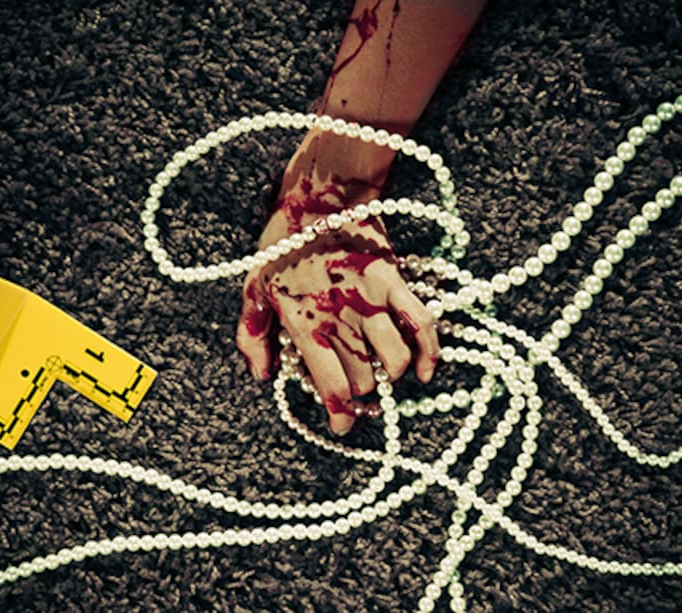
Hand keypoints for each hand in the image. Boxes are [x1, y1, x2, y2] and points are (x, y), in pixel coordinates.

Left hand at [236, 135, 438, 434]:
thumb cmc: (281, 244)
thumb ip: (252, 337)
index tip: (342, 426)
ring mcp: (371, 301)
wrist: (320, 195)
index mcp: (305, 323)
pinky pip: (421, 324)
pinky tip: (425, 372)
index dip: (339, 415)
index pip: (330, 385)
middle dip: (359, 393)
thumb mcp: (252, 289)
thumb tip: (262, 376)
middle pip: (363, 379)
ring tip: (381, 375)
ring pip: (393, 361)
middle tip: (355, 390)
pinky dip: (429, 352)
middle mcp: (341, 318)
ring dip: (389, 377)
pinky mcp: (394, 283)